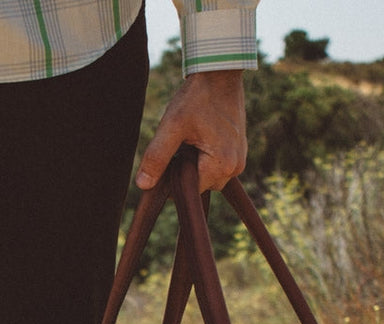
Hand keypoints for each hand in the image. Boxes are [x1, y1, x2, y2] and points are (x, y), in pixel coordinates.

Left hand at [136, 69, 246, 192]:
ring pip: (209, 177)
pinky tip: (201, 138)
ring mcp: (240, 159)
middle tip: (182, 144)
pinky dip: (205, 158)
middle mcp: (236, 167)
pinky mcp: (239, 151)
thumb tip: (143, 185)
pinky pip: (217, 166)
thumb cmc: (197, 97)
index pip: (191, 190)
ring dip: (196, 164)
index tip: (172, 154)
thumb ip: (157, 157)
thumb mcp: (172, 126)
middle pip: (201, 186)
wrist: (220, 73)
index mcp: (222, 165)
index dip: (176, 177)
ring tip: (192, 140)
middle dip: (188, 171)